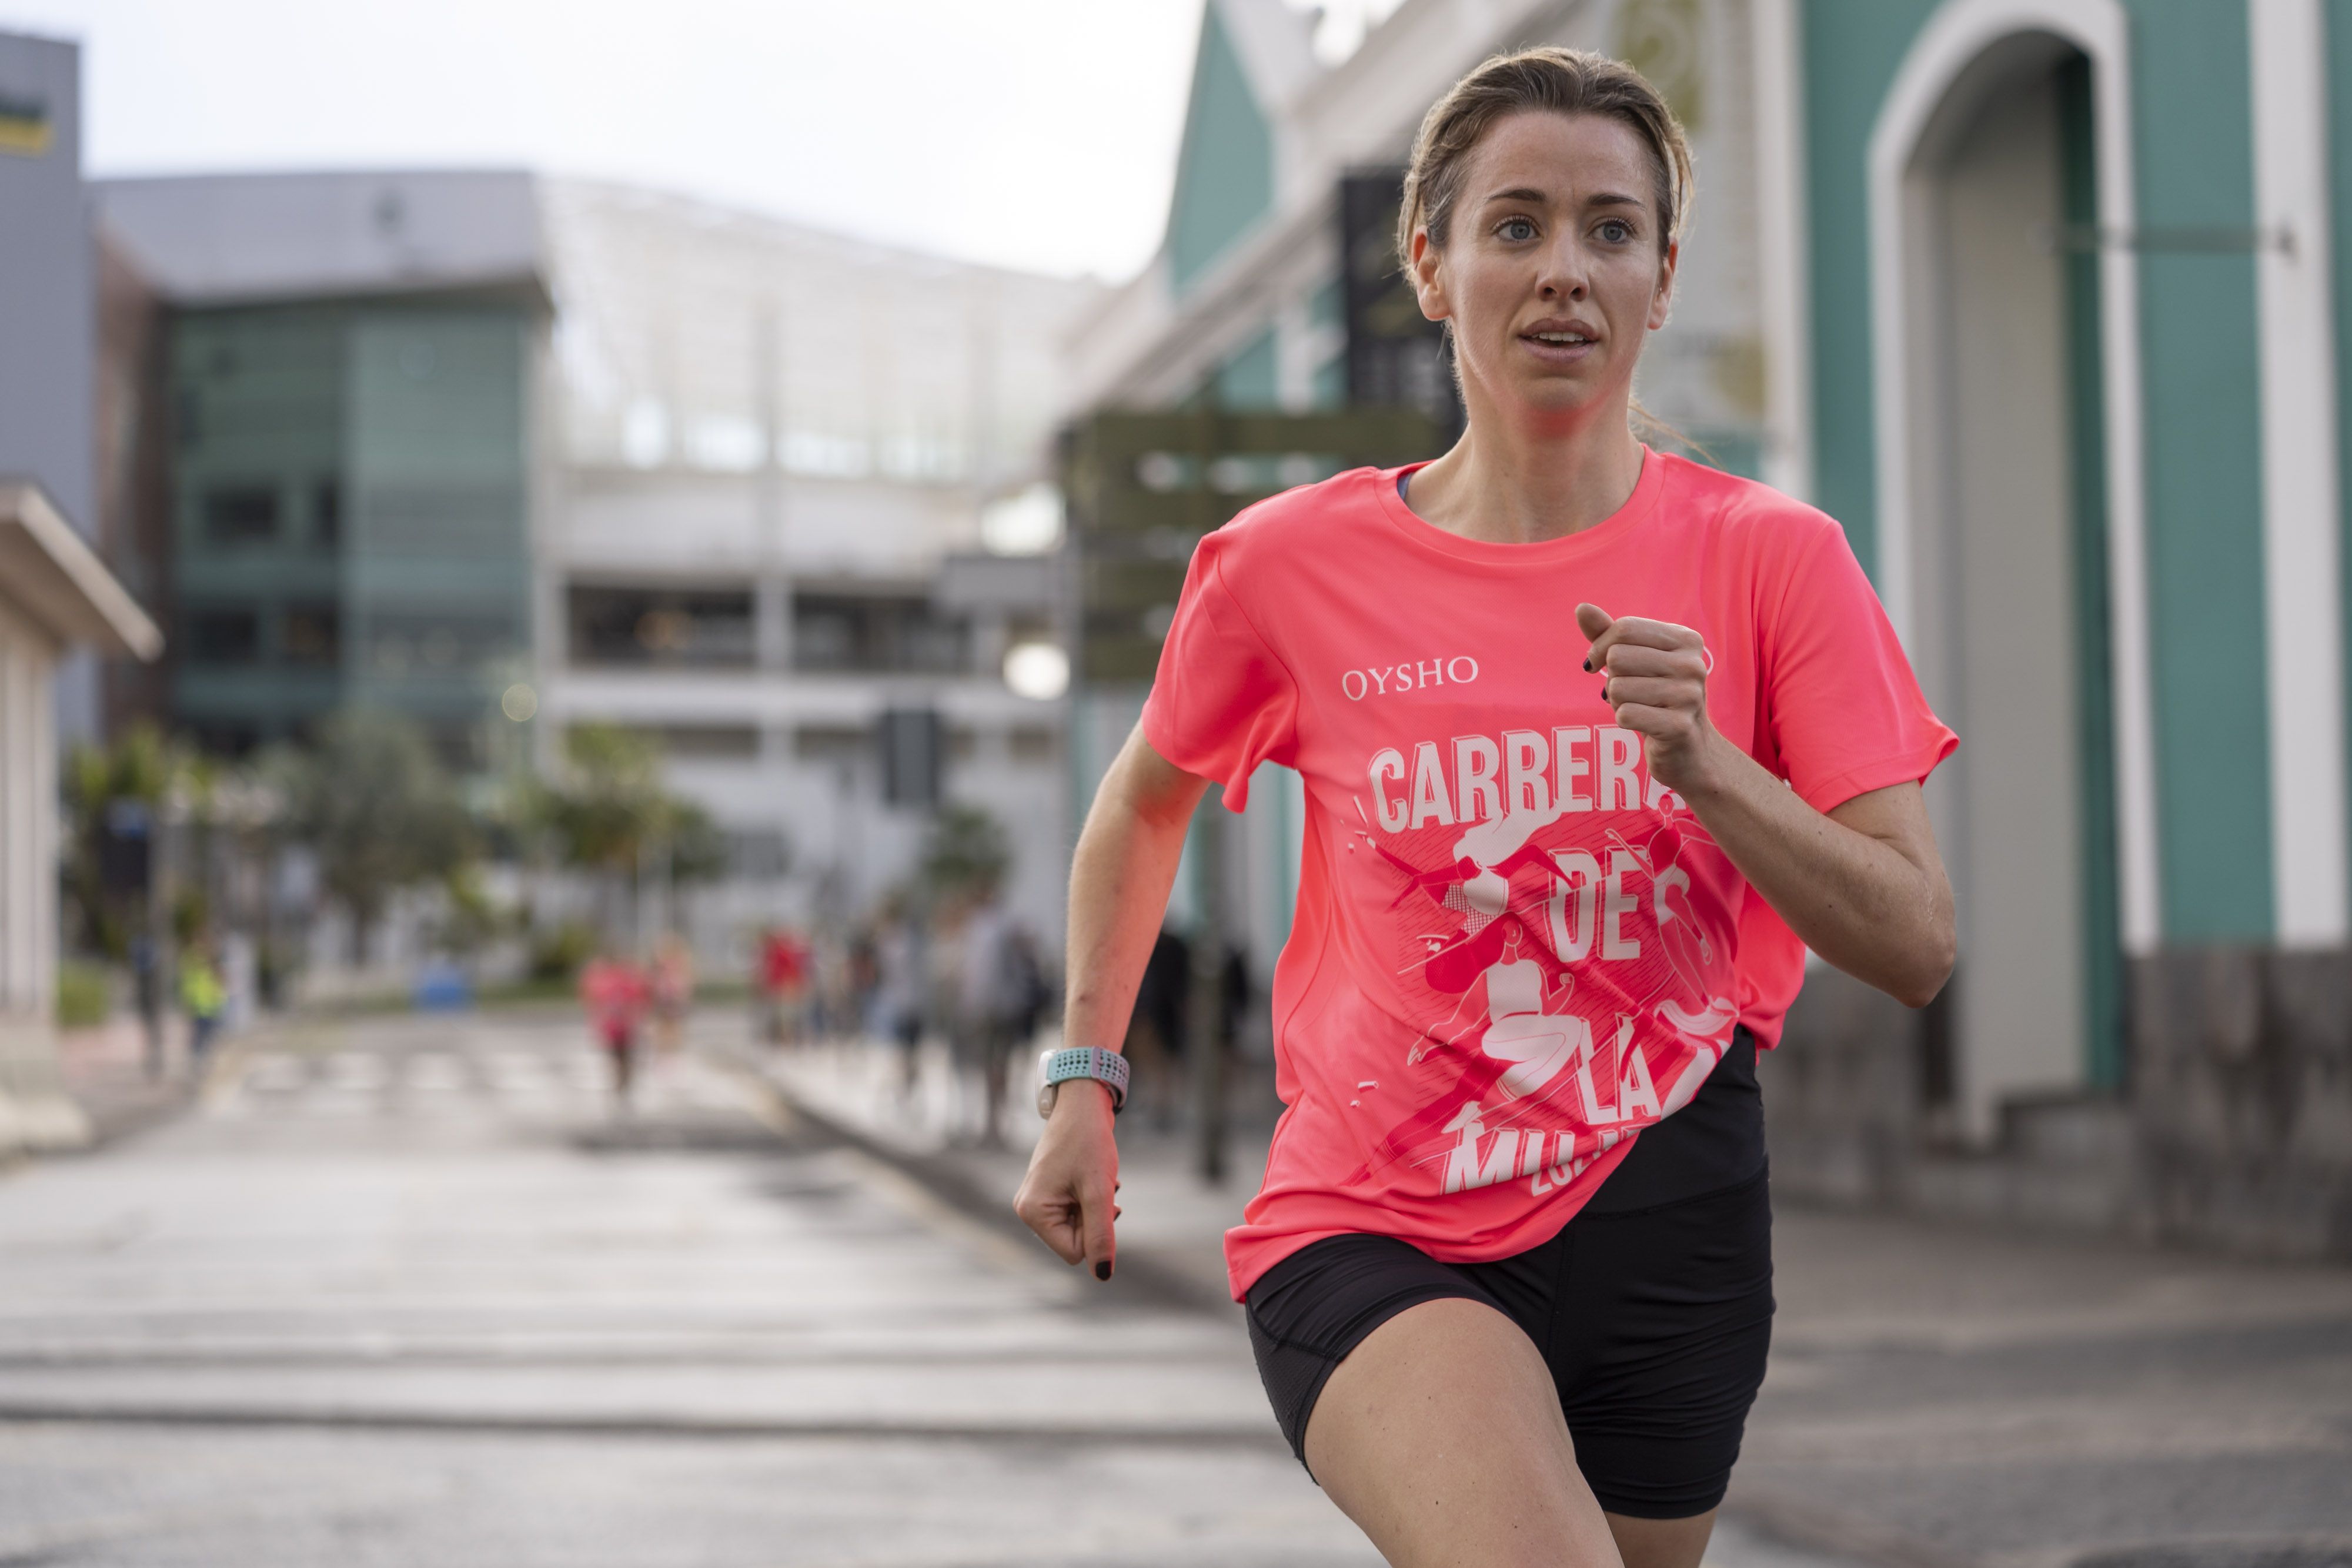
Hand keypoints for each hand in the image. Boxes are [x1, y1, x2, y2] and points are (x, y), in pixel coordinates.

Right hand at [1012, 1081, 1120, 1280]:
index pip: (1073, 1253)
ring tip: (1098, 1179)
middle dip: (1095, 1218)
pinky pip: (1075, 1210)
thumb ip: (1101, 1235)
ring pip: (1078, 1226)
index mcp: (1032, 1213)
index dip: (1095, 1232)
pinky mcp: (1047, 1190)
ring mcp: (1036, 1199)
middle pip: (1074, 1241)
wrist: (1083, 1103)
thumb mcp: (1099, 1192)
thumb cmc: (1089, 1143)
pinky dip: (1091, 1197)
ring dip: (1096, 1206)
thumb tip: (1102, 1276)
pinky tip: (1094, 1176)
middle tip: (1101, 1187)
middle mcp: (1027, 1209)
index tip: (1101, 1201)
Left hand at [1577, 603, 1720, 796]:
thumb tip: (1581, 607)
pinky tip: (1642, 724)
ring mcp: (1689, 696)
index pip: (1624, 628)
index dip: (1600, 647)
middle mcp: (1692, 664)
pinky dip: (1623, 720)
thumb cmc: (1656, 697)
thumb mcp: (1635, 660)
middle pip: (1618, 657)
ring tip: (1639, 707)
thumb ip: (1608, 634)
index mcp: (1686, 639)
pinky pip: (1625, 715)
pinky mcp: (1679, 727)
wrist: (1689, 749)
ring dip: (1617, 701)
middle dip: (1612, 677)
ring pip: (1617, 687)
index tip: (1599, 664)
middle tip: (1628, 691)